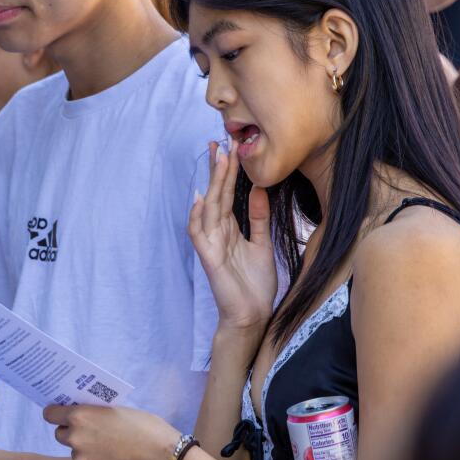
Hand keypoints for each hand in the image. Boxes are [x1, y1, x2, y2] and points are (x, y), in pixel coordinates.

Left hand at [43, 405, 179, 459]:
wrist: (161, 457)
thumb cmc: (144, 427)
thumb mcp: (116, 409)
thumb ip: (95, 412)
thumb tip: (85, 413)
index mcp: (80, 415)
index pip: (50, 414)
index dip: (56, 413)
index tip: (61, 415)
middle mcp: (75, 437)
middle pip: (60, 434)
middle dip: (71, 432)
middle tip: (90, 432)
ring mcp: (81, 459)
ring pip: (75, 452)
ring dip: (85, 450)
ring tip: (109, 448)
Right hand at [189, 140, 275, 331]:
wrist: (253, 315)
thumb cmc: (255, 284)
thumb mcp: (262, 244)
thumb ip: (258, 219)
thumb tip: (258, 189)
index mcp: (230, 229)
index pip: (227, 194)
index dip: (228, 172)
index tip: (231, 148)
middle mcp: (218, 233)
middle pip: (216, 195)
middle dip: (218, 169)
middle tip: (220, 143)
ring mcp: (211, 244)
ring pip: (209, 208)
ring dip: (212, 183)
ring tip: (218, 161)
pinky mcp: (209, 258)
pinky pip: (199, 234)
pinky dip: (197, 216)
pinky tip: (200, 198)